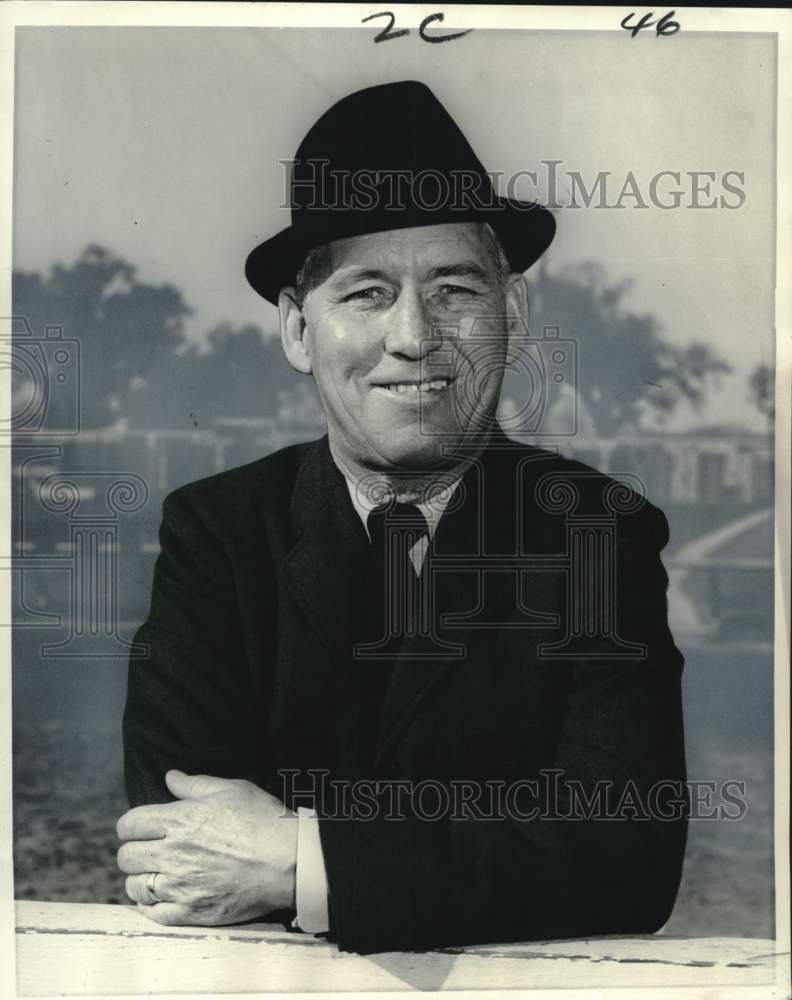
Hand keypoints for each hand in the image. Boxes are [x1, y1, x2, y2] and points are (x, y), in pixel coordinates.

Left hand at [116, 770, 297, 925]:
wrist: (287, 861)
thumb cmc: (262, 820)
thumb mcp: (231, 789)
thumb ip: (194, 784)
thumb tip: (170, 776)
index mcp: (178, 820)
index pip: (129, 824)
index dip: (131, 825)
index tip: (140, 828)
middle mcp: (172, 854)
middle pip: (126, 857)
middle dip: (134, 851)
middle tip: (150, 850)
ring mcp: (179, 886)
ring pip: (135, 887)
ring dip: (141, 879)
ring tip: (156, 874)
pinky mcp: (191, 912)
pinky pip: (153, 914)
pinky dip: (151, 905)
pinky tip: (162, 897)